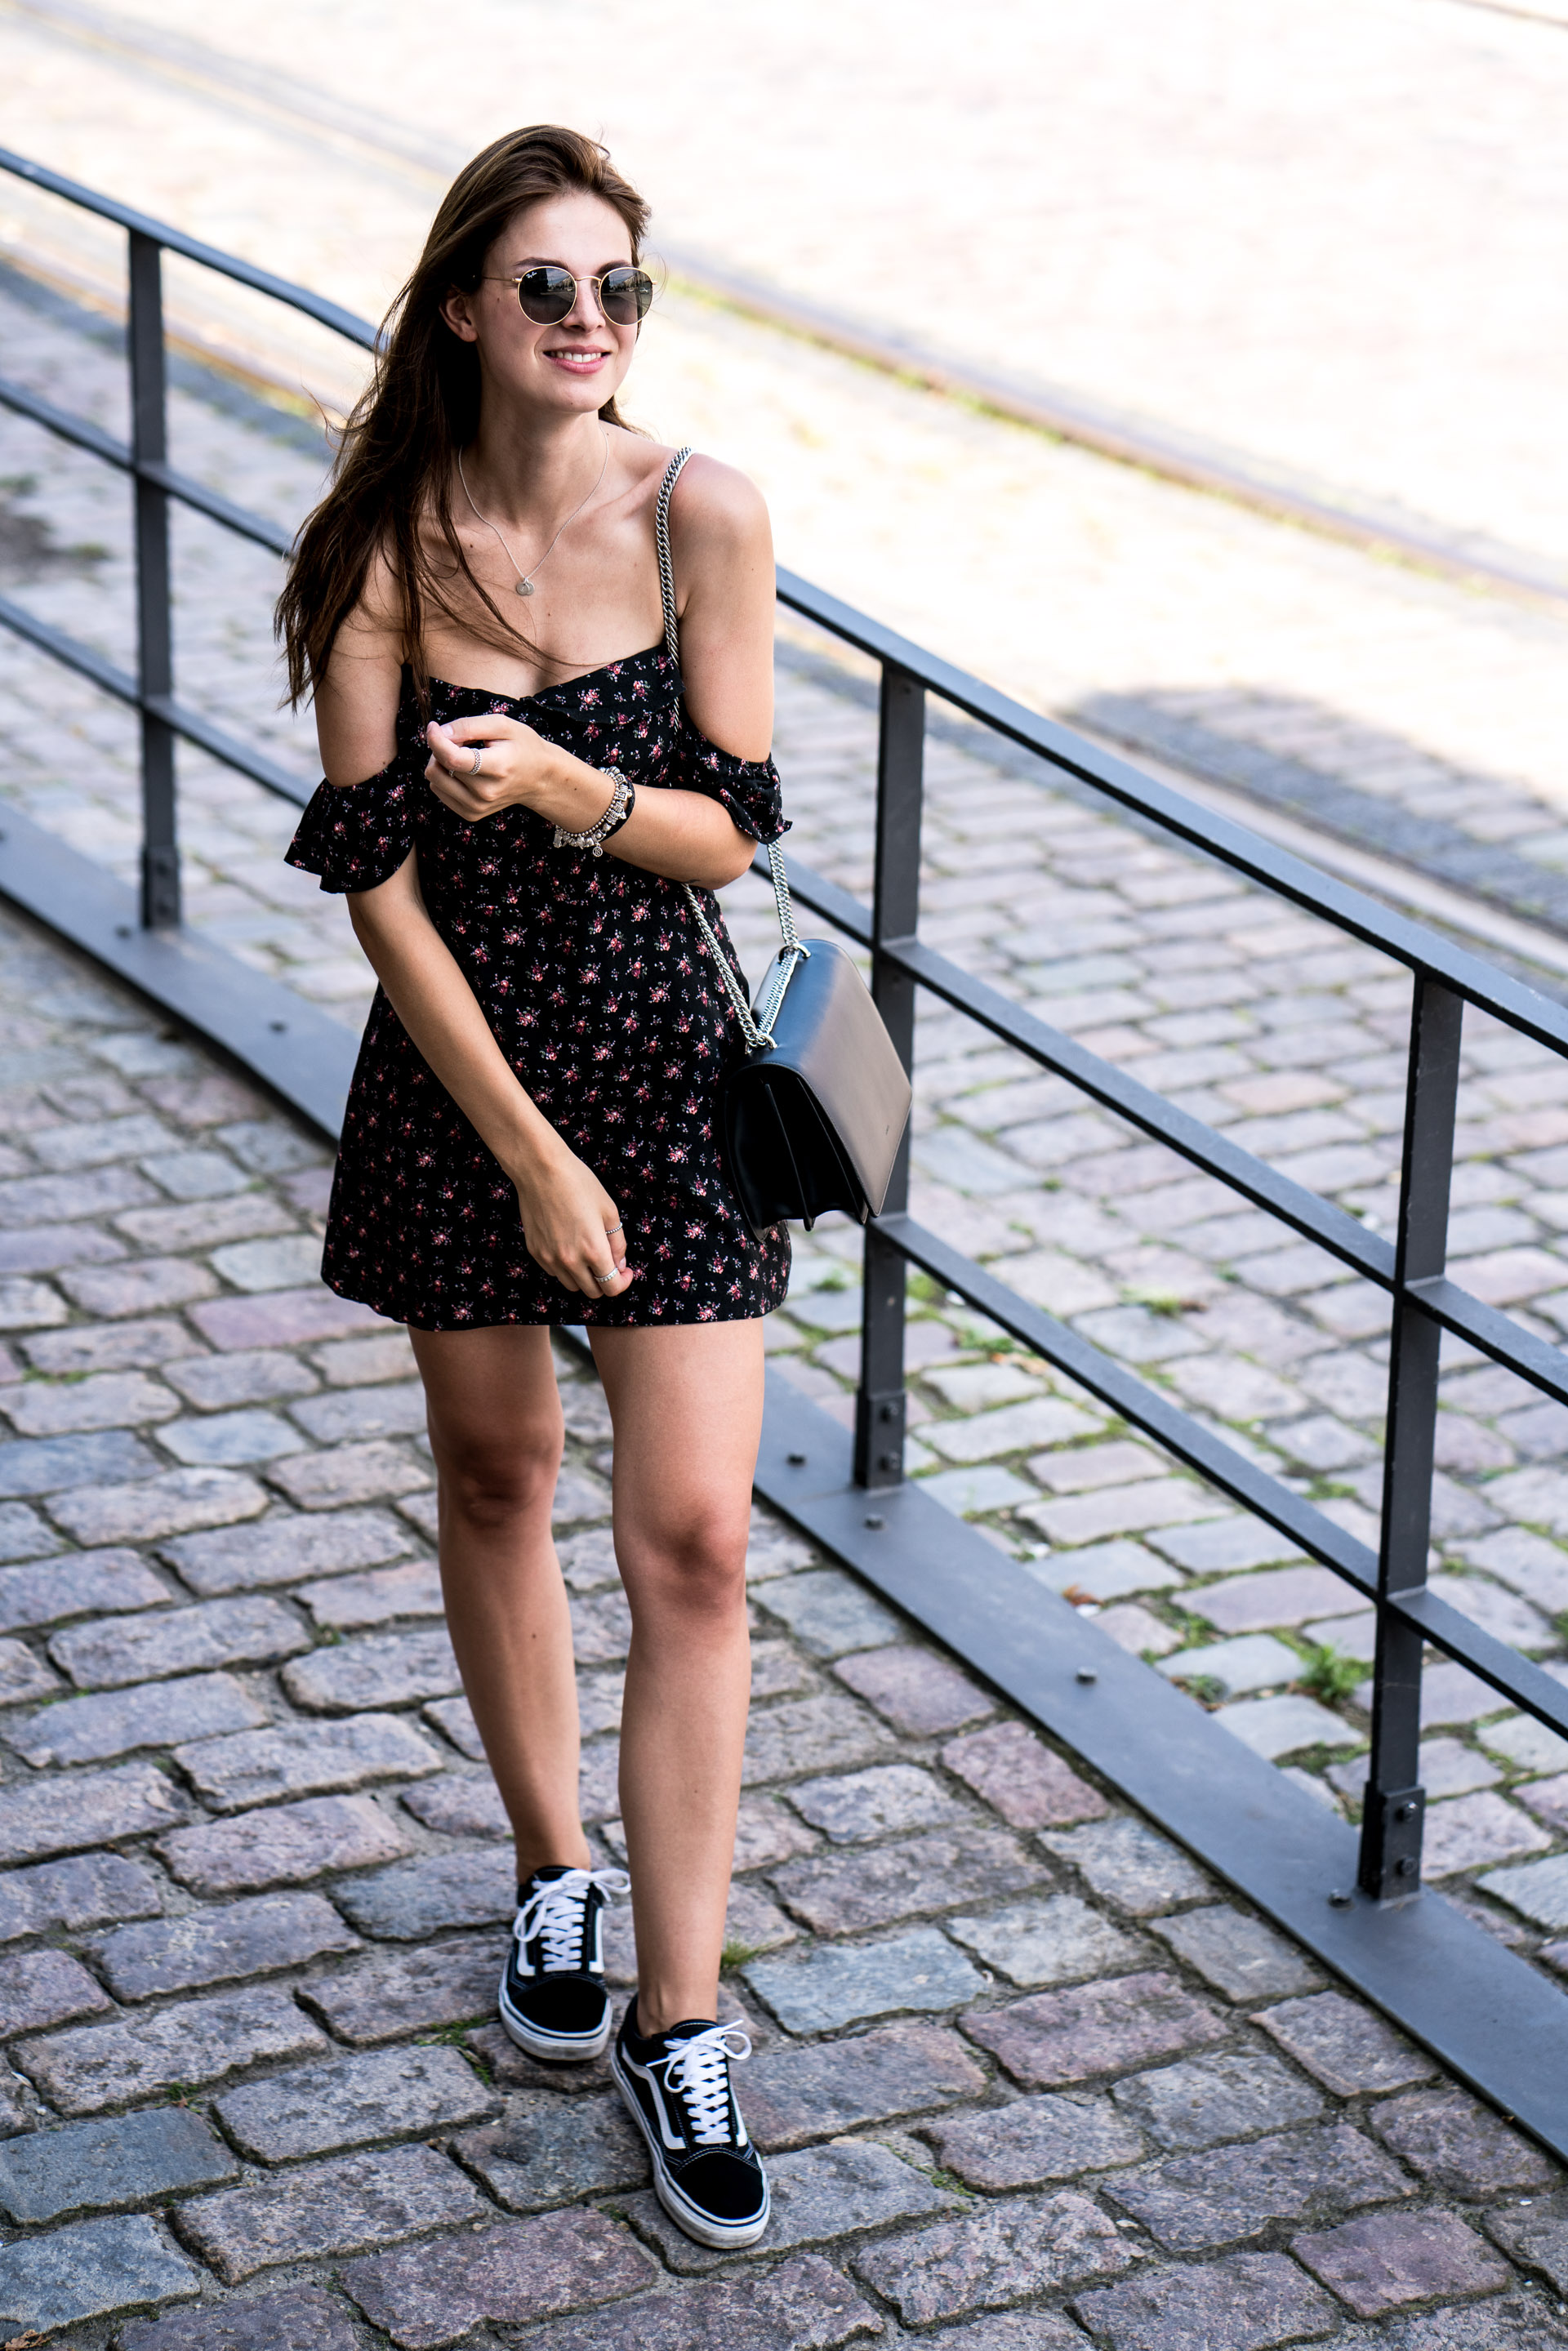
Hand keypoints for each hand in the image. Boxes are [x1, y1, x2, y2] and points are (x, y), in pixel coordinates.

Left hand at [424, 713, 562, 823]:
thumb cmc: (522, 746)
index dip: (436, 740)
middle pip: (440, 767)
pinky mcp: (471, 813)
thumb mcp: (502, 725)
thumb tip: (440, 732)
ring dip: (440, 763)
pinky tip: (463, 771)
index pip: (453, 759)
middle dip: (441, 747)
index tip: (433, 726)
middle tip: (460, 741)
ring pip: (434, 780)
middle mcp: (486, 792)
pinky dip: (445, 776)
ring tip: (462, 756)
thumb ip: (469, 726)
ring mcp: (478, 807)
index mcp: (497, 768)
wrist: (539, 778)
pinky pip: (439, 791)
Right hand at [511, 1141, 632, 1301]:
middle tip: (608, 1263)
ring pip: (572, 1285)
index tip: (625, 1272)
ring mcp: (550, 1258)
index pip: (612, 1287)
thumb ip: (618, 1243)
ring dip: (584, 1277)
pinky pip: (554, 1272)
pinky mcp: (535, 1252)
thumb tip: (619, 1264)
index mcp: (593, 1250)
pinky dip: (565, 1267)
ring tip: (587, 1254)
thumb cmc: (579, 1184)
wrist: (540, 1170)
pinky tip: (568, 1245)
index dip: (623, 1283)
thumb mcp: (609, 1211)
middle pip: (592, 1292)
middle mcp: (570, 1261)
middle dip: (605, 1282)